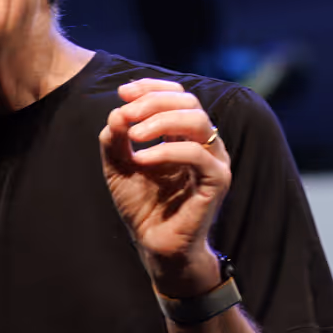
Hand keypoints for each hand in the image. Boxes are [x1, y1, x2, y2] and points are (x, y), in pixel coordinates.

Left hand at [99, 79, 230, 295]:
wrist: (155, 246)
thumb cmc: (142, 206)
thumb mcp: (118, 166)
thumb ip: (115, 138)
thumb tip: (117, 112)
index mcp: (184, 135)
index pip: (177, 95)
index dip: (151, 87)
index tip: (123, 92)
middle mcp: (204, 143)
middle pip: (188, 101)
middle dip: (153, 101)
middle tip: (125, 113)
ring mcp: (214, 161)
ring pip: (198, 121)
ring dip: (161, 120)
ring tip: (133, 135)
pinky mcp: (217, 182)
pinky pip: (197, 155)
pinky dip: (167, 151)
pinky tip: (142, 160)